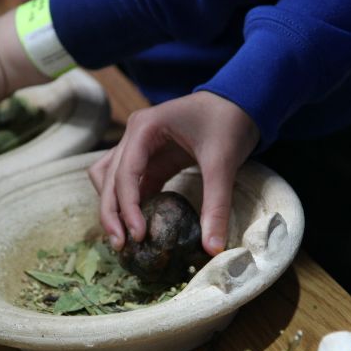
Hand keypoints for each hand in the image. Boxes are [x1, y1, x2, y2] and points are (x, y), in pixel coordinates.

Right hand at [87, 91, 258, 255]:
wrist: (242, 101)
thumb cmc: (230, 122)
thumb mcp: (223, 163)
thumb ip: (216, 206)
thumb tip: (213, 248)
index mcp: (145, 128)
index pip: (125, 173)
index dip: (128, 208)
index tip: (138, 235)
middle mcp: (134, 135)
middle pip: (108, 178)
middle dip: (111, 212)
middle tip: (122, 245)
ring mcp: (139, 146)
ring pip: (109, 179)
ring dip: (112, 206)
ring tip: (123, 238)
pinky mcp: (150, 158)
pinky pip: (130, 184)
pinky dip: (129, 204)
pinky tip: (139, 227)